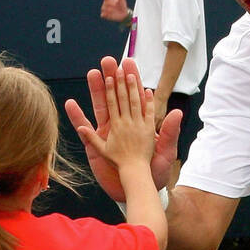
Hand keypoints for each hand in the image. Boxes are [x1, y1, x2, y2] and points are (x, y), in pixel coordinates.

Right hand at [66, 57, 182, 199]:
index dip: (131, 81)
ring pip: (100, 108)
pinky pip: (85, 131)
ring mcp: (107, 134)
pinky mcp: (96, 147)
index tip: (129, 64)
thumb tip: (177, 112)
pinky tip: (71, 104)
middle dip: (113, 78)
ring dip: (96, 90)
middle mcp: (120, 125)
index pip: (132, 98)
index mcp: (136, 124)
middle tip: (109, 60)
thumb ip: (168, 132)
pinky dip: (77, 118)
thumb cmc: (154, 171)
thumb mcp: (165, 151)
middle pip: (115, 97)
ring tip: (93, 73)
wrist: (142, 189)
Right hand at [101, 0, 130, 22]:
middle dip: (110, 3)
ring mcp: (105, 9)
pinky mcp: (105, 15)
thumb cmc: (122, 5)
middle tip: (116, 4)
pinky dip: (104, 14)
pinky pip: (102, 15)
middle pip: (105, 3)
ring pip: (103, 8)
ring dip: (107, 9)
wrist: (124, 14)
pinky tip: (109, 14)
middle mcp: (106, 3)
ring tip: (113, 10)